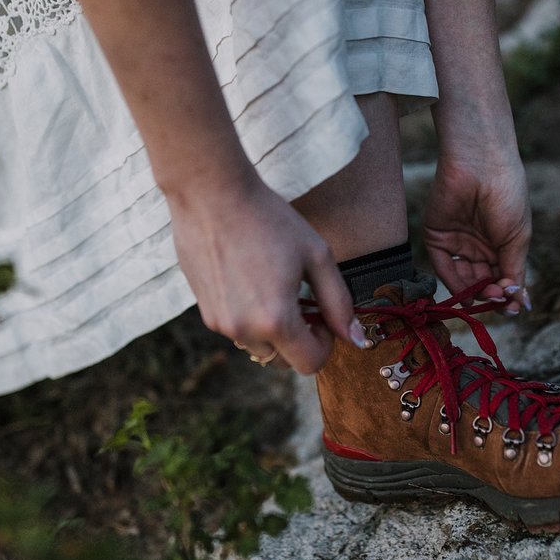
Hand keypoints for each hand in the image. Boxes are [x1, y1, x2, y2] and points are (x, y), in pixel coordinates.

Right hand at [165, 169, 361, 373]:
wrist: (212, 195)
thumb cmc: (268, 219)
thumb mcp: (316, 256)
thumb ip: (338, 301)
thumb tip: (354, 338)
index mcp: (276, 320)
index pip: (309, 364)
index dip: (325, 344)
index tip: (321, 316)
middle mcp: (244, 330)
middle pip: (283, 360)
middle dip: (298, 339)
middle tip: (300, 300)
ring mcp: (220, 324)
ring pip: (257, 346)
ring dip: (271, 330)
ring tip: (272, 288)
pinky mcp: (204, 313)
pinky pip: (236, 329)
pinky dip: (249, 317)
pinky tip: (249, 280)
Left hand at [422, 157, 531, 312]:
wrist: (481, 166)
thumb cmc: (507, 196)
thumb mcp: (517, 238)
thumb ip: (514, 271)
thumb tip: (520, 302)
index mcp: (500, 243)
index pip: (501, 277)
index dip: (506, 294)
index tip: (513, 307)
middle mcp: (477, 245)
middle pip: (482, 281)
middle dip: (490, 294)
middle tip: (499, 298)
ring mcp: (456, 242)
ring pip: (463, 278)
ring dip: (475, 292)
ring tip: (488, 294)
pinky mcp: (436, 237)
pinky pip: (444, 267)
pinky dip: (455, 283)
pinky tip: (468, 293)